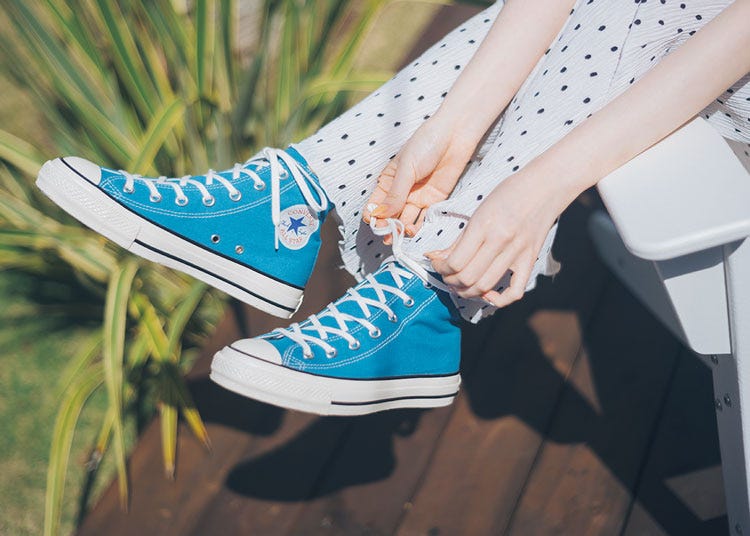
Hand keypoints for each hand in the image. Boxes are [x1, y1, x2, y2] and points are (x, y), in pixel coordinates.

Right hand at [363, 114, 478, 243]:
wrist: (455, 135)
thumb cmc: (426, 144)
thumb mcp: (406, 168)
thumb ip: (395, 194)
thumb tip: (380, 216)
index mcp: (388, 181)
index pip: (375, 204)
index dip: (373, 215)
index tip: (374, 223)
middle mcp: (401, 192)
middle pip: (390, 215)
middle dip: (387, 227)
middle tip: (387, 236)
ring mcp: (417, 197)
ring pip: (405, 220)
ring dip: (401, 230)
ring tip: (399, 235)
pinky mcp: (434, 201)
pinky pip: (423, 219)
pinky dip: (417, 227)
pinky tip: (412, 231)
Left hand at [426, 163, 577, 307]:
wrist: (545, 186)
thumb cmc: (509, 194)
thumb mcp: (478, 211)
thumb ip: (459, 239)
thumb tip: (436, 257)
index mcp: (483, 225)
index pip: (455, 262)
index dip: (440, 269)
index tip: (437, 265)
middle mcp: (500, 240)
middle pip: (468, 278)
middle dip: (451, 282)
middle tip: (447, 277)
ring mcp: (517, 252)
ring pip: (485, 286)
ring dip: (467, 292)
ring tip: (460, 286)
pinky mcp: (530, 260)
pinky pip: (515, 291)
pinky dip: (500, 299)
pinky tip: (489, 294)